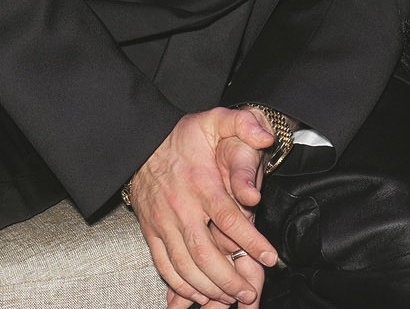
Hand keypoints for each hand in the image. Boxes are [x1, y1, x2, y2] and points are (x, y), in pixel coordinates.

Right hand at [125, 108, 279, 306]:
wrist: (140, 143)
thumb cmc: (182, 135)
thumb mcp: (214, 119)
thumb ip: (243, 124)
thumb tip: (266, 137)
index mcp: (201, 184)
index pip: (229, 219)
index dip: (251, 241)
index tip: (269, 257)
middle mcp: (181, 208)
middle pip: (205, 254)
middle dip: (229, 279)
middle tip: (249, 292)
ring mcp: (163, 223)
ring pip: (185, 266)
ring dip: (209, 287)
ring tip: (230, 297)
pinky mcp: (151, 232)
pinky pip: (164, 266)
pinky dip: (181, 285)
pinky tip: (198, 293)